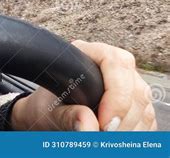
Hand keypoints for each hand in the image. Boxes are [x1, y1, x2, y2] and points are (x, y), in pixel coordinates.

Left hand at [10, 40, 157, 130]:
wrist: (46, 115)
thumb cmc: (46, 106)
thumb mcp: (49, 111)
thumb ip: (67, 116)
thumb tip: (89, 126)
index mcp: (86, 53)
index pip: (115, 62)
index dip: (116, 94)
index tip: (104, 124)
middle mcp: (110, 65)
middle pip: (134, 87)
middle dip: (123, 118)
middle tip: (104, 136)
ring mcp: (126, 83)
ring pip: (144, 104)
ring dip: (130, 128)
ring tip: (106, 139)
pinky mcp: (135, 104)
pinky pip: (147, 119)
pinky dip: (135, 133)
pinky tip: (117, 139)